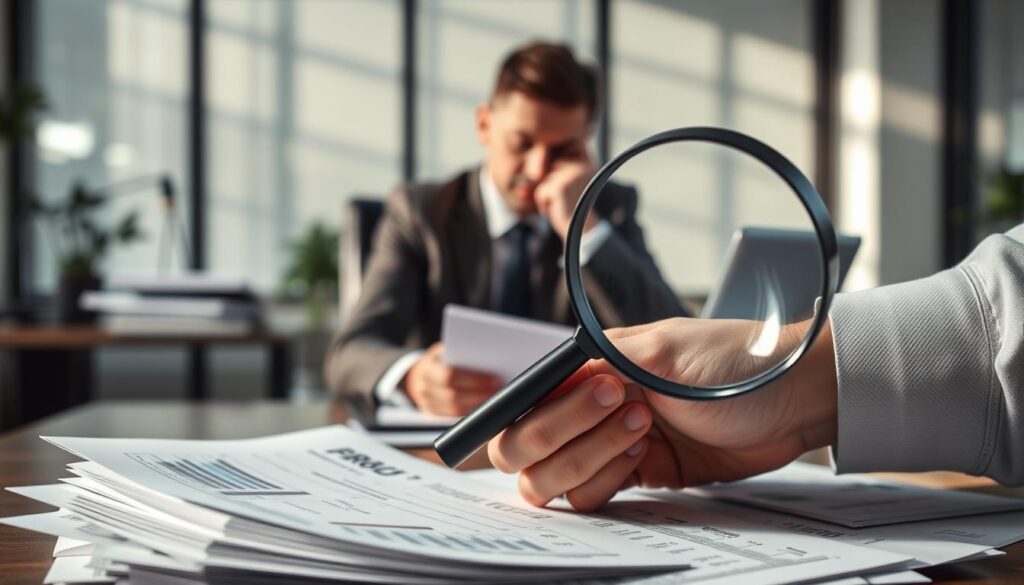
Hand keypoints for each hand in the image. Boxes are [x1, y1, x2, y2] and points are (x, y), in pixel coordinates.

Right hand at [401, 342, 502, 415]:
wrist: (420, 374)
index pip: (449, 375)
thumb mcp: (447, 351)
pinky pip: (454, 416)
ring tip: (497, 399)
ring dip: (478, 405)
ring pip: (454, 410)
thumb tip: (493, 357)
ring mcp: (427, 403)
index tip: (495, 378)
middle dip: (479, 394)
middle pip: (453, 396)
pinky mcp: (433, 414)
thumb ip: (463, 353)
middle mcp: (424, 387)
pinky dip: (471, 412)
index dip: (473, 379)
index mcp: (428, 367)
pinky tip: (486, 406)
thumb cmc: (442, 359)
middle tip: (499, 391)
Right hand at [487, 317, 837, 510]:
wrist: (795, 399)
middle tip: (623, 411)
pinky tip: (649, 456)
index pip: (524, 400)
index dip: (537, 413)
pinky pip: (594, 497)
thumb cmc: (735, 362)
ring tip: (645, 429)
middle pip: (525, 447)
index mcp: (586, 366)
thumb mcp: (661, 350)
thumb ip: (597, 364)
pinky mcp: (639, 474)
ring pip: (556, 478)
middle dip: (565, 438)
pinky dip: (611, 483)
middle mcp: (587, 407)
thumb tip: (542, 382)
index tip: (583, 406)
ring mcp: (609, 444)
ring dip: (594, 459)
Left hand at [534, 156, 597, 239]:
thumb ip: (553, 172)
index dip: (555, 181)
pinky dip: (544, 203)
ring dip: (547, 195)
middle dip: (550, 187)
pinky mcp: (560, 188)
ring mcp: (569, 176)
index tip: (567, 194)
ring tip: (562, 204)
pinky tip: (558, 209)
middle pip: (548, 170)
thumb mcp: (564, 185)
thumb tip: (534, 171)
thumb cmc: (571, 208)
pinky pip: (540, 192)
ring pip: (543, 181)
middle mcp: (579, 166)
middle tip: (564, 200)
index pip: (555, 163)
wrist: (581, 230)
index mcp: (584, 163)